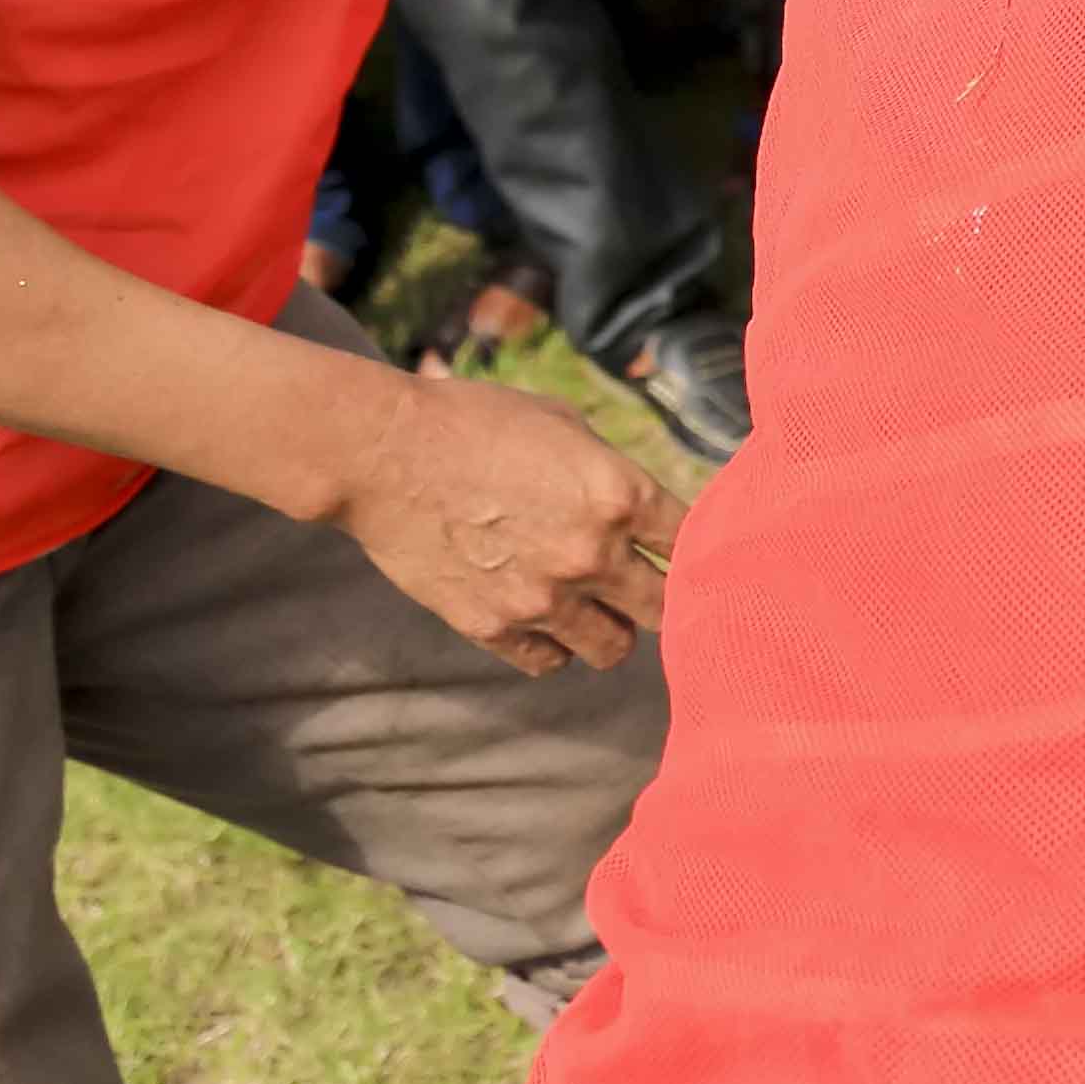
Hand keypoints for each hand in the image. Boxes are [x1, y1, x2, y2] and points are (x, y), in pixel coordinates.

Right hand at [317, 367, 673, 671]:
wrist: (385, 454)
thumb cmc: (476, 422)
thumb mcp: (565, 425)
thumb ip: (612, 474)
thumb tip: (642, 507)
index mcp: (620, 495)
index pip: (695, 546)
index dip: (699, 550)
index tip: (689, 553)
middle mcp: (592, 554)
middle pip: (666, 609)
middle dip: (663, 597)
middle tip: (646, 586)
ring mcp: (542, 598)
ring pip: (614, 649)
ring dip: (611, 628)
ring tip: (596, 607)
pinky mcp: (493, 628)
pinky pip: (549, 661)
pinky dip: (554, 646)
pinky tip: (545, 619)